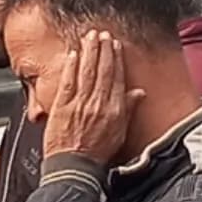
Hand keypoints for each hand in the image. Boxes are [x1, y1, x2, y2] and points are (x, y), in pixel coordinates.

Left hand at [37, 31, 140, 164]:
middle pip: (103, 70)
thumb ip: (128, 109)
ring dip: (89, 52)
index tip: (115, 45)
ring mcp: (80, 103)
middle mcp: (99, 103)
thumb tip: (139, 94)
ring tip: (90, 36)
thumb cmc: (97, 154)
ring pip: (87, 71)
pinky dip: (71, 66)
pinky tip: (72, 54)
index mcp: (115, 109)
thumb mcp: (120, 132)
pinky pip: (68, 81)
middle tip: (102, 34)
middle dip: (103, 50)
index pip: (117, 78)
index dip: (116, 59)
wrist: (75, 168)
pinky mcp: (62, 106)